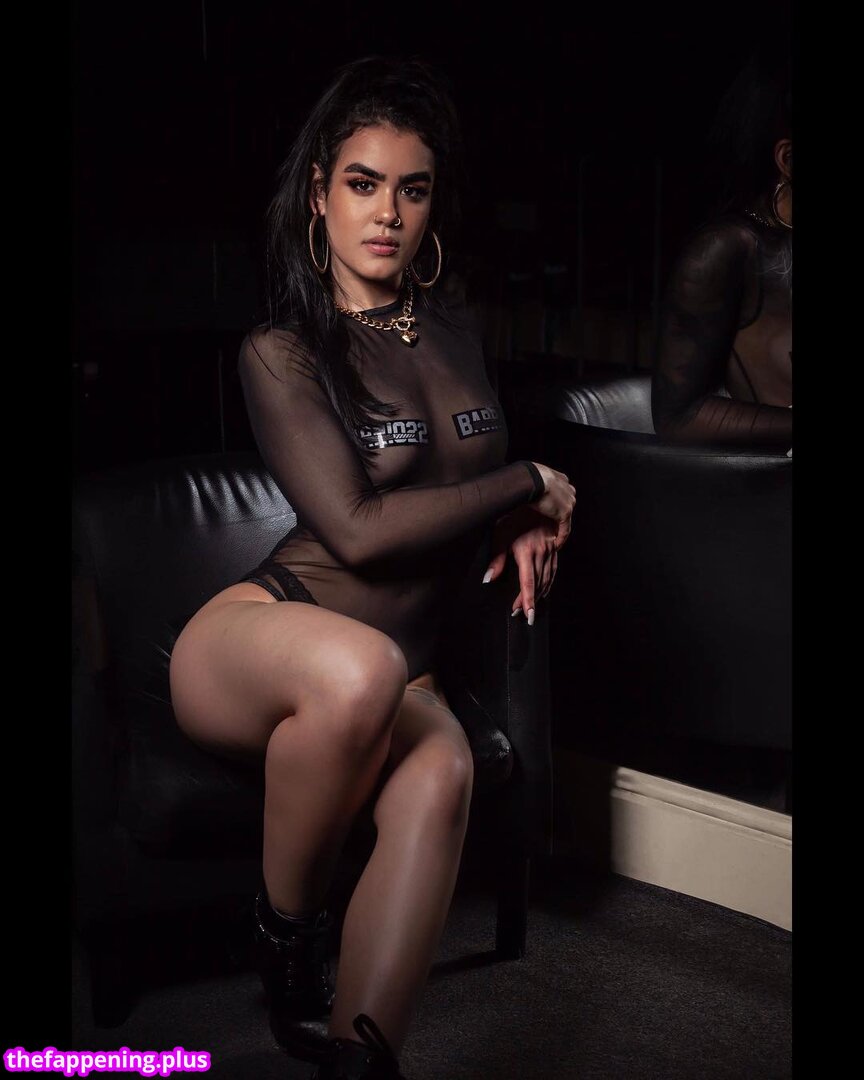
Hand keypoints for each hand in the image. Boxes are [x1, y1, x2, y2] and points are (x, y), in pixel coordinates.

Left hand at [483, 506, 559, 624]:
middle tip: (524, 614)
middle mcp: (541, 552)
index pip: (528, 583)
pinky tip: (547, 587)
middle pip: (539, 583)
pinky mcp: (554, 543)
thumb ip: (496, 559)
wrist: (534, 492)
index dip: (526, 601)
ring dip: (542, 593)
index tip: (526, 615)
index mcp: (527, 551)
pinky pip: (555, 566)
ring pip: (549, 577)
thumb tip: (488, 579)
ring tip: (534, 606)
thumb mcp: (499, 533)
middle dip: (531, 601)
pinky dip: (551, 580)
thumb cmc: (513, 511)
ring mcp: (550, 547)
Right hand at [531, 463, 575, 548]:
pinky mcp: (565, 512)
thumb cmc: (524, 477)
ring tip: (552, 538)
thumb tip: (518, 485)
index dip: (555, 503)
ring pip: (565, 518)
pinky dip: (560, 538)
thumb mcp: (529, 477)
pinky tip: (555, 545)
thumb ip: (531, 483)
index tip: (549, 511)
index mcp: (559, 478)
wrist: (529, 480)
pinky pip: (565, 529)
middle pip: (565, 504)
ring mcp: (568, 501)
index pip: (560, 492)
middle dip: (558, 515)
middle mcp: (567, 489)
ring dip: (559, 528)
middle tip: (550, 527)